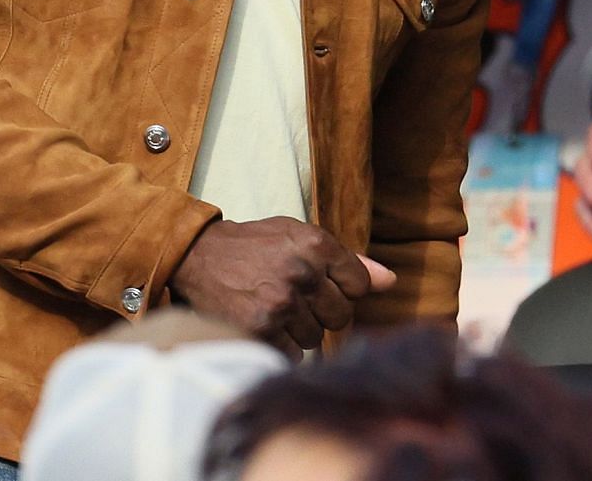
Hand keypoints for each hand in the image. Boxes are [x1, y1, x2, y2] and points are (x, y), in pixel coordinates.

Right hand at [168, 217, 395, 357]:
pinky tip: (264, 324)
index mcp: (315, 243)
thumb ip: (348, 260)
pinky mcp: (263, 328)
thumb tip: (391, 281)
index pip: (359, 284)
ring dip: (299, 329)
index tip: (318, 283)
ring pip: (317, 337)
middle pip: (341, 315)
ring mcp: (282, 302)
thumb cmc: (256, 246)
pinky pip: (293, 353)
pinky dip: (281, 345)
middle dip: (322, 312)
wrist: (199, 256)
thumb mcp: (299, 238)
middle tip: (294, 297)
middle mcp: (302, 271)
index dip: (341, 287)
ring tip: (275, 308)